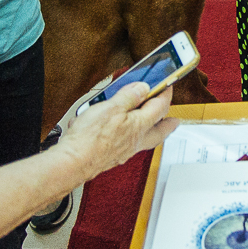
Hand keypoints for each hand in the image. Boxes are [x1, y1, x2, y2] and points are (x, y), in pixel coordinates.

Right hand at [56, 82, 178, 181]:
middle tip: (174, 120)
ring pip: (145, 140)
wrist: (73, 162)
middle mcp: (135, 141)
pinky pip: (128, 146)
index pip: (160, 107)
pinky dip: (129, 139)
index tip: (168, 86)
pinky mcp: (111, 156)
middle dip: (168, 124)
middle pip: (159, 132)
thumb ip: (129, 97)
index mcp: (139, 126)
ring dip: (151, 132)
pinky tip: (121, 135)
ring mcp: (124, 151)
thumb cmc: (91, 138)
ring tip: (150, 126)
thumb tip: (143, 88)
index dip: (166, 94)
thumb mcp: (111, 107)